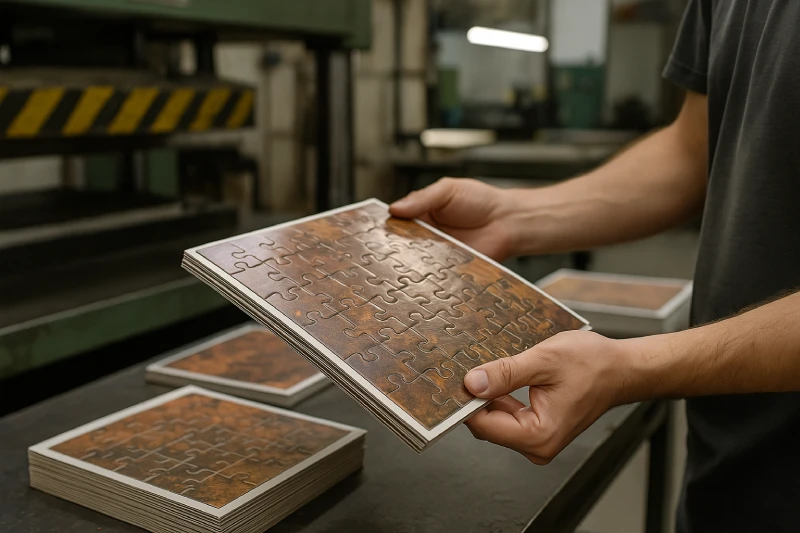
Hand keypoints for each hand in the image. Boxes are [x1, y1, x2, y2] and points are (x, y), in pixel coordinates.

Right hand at [390, 178, 520, 261]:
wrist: (507, 222)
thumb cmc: (481, 201)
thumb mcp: (447, 190)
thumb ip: (422, 198)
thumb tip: (395, 208)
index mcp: (421, 213)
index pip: (395, 221)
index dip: (386, 226)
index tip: (378, 230)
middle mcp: (425, 235)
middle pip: (401, 244)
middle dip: (394, 247)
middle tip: (389, 248)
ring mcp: (434, 253)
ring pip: (414, 261)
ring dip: (409, 263)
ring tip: (406, 261)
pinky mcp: (446, 269)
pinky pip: (431, 274)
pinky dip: (427, 275)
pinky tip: (424, 272)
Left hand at [463, 330, 626, 464]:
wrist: (621, 369)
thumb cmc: (593, 365)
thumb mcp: (544, 361)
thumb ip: (505, 374)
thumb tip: (473, 383)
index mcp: (538, 435)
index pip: (483, 426)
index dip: (467, 403)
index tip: (456, 381)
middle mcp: (537, 445)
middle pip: (487, 425)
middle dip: (477, 398)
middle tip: (471, 367)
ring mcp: (537, 439)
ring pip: (495, 420)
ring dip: (489, 396)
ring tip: (492, 369)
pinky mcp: (538, 429)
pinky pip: (508, 416)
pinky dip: (500, 397)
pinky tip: (502, 378)